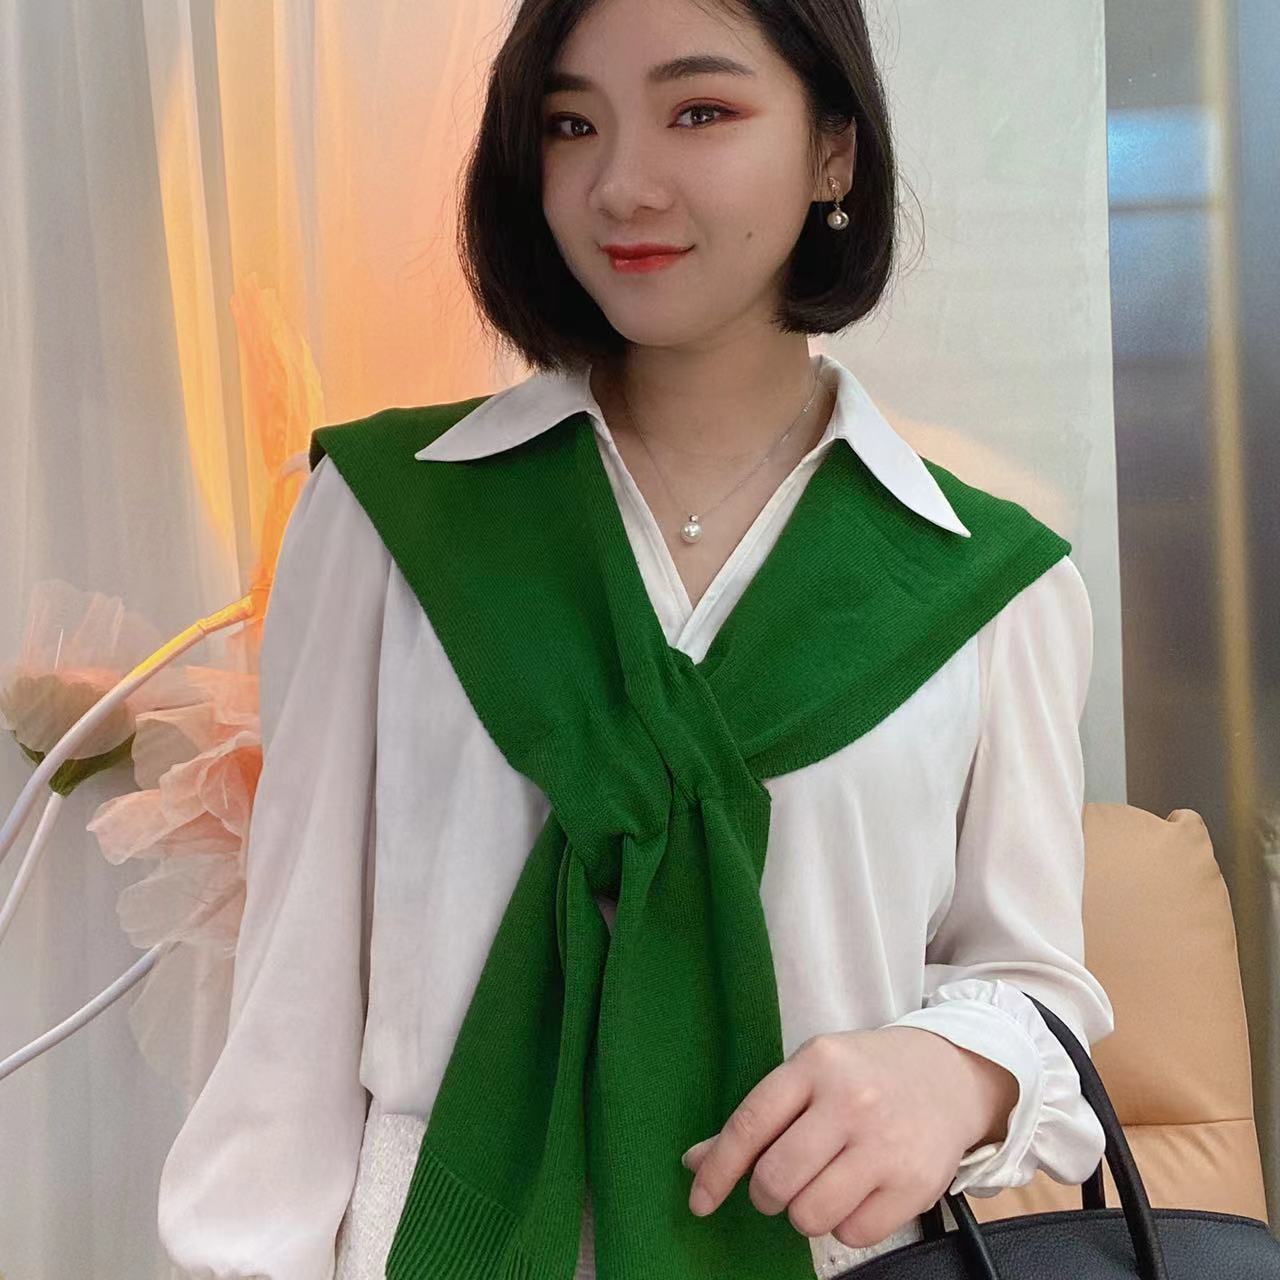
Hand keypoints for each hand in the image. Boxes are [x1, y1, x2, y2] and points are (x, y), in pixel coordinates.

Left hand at [681, 1026, 1018, 1248]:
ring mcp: (885, 1144)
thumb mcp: (810, 1074)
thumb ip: (758, 1118)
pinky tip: (855, 1194)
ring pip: (810, 1214)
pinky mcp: (914, 1185)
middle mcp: (850, 1102)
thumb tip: (695, 1162)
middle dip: (765, 1194)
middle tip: (777, 1186)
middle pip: (776, 1179)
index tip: (700, 1200)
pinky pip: (853, 1234)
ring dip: (804, 1213)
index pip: (750, 1125)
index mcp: (816, 1065)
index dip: (718, 1170)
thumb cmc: (864, 1075)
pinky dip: (844, 1225)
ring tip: (820, 1187)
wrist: (949, 1075)